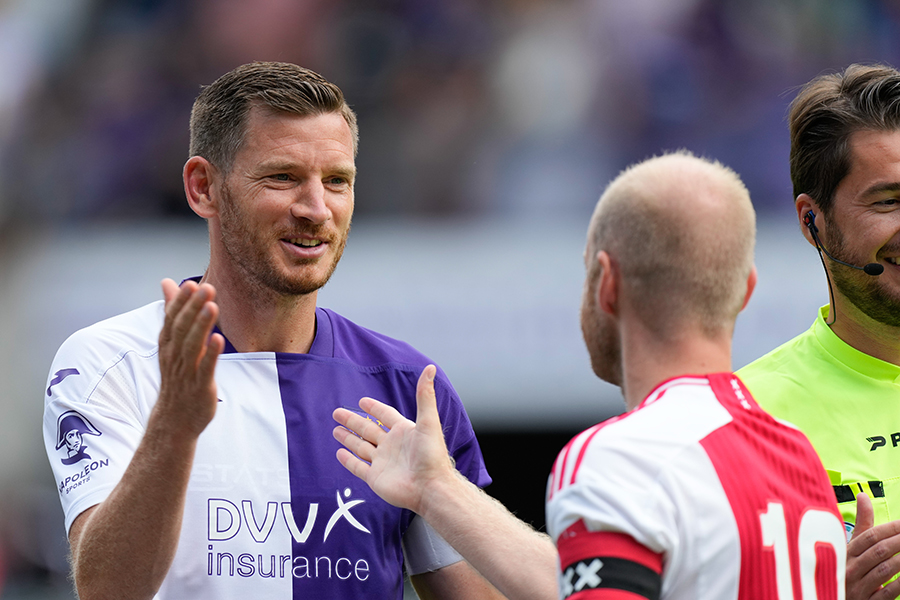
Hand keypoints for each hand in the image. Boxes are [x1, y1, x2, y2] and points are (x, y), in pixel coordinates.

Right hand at [155, 278, 223, 436]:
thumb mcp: (172, 341)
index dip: (181, 302)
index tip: (191, 284)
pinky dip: (211, 354)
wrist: (175, 418)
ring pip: (192, 346)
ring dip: (202, 326)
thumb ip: (172, 311)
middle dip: (194, 308)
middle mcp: (175, 356)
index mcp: (168, 344)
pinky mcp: (200, 386)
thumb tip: (167, 282)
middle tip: (207, 288)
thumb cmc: (177, 374)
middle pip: (182, 329)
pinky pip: (205, 368)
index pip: (172, 319)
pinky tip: (219, 339)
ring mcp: (187, 372)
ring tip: (212, 307)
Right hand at [332, 365, 454, 514]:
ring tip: (335, 430)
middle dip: (352, 421)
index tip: (362, 401)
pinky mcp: (376, 478)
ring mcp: (383, 463)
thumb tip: (430, 368)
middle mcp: (392, 446)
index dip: (374, 408)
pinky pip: (358, 468)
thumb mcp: (428, 421)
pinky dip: (348, 460)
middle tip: (337, 413)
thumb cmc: (432, 455)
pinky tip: (339, 453)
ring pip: (361, 447)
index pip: (385, 416)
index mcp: (404, 431)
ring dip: (348, 439)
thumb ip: (425, 395)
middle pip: (368, 429)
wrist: (430, 488)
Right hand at [846, 492, 899, 599]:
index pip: (869, 536)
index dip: (890, 529)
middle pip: (879, 551)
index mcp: (845, 553)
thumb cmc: (850, 570)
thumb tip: (863, 495)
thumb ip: (862, 524)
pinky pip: (889, 591)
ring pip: (885, 569)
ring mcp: (858, 587)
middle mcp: (849, 568)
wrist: (840, 599)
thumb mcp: (852, 547)